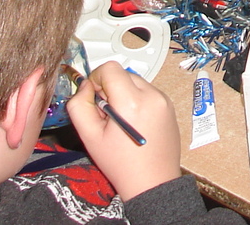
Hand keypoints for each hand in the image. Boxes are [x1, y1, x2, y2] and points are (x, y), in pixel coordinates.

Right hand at [68, 63, 181, 199]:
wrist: (152, 183)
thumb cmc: (121, 164)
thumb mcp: (90, 137)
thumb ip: (79, 106)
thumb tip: (85, 85)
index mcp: (132, 102)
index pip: (110, 68)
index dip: (96, 79)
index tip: (95, 99)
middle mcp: (152, 95)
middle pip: (123, 73)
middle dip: (110, 88)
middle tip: (107, 116)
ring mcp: (163, 100)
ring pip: (136, 81)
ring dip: (124, 94)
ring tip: (121, 122)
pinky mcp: (169, 106)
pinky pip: (148, 92)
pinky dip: (138, 100)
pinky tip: (134, 124)